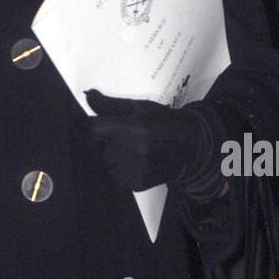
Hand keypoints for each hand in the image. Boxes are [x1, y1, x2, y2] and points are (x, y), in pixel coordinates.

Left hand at [84, 88, 227, 197]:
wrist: (190, 147)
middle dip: (105, 141)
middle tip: (125, 137)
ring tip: (132, 149)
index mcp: (133, 127)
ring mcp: (134, 170)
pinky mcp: (136, 184)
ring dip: (111, 156)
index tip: (103, 125)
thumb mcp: (139, 107)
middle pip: (97, 146)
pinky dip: (120, 170)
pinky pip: (115, 177)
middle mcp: (133, 150)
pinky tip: (136, 161)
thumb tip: (88, 95)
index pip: (94, 128)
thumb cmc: (163, 122)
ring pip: (104, 162)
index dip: (96, 126)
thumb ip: (110, 104)